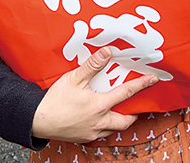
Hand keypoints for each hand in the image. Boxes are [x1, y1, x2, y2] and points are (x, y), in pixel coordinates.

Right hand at [31, 47, 157, 143]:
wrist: (36, 121)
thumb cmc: (54, 100)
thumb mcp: (73, 78)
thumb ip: (92, 65)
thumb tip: (107, 52)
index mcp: (99, 106)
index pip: (126, 93)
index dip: (141, 85)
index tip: (153, 80)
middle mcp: (99, 122)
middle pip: (125, 121)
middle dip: (134, 114)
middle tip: (137, 105)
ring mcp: (91, 133)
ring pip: (113, 130)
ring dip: (118, 121)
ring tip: (119, 111)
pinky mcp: (83, 138)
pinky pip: (100, 135)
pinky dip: (104, 128)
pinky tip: (100, 120)